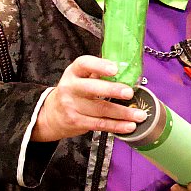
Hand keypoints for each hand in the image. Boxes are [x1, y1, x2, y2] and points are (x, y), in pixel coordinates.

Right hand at [31, 56, 149, 142]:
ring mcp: (72, 106)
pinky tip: (129, 126)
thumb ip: (99, 72)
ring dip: (122, 113)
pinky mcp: (76, 122)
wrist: (52, 114)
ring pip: (100, 109)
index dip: (99, 66)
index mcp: (74, 72)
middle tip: (129, 92)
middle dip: (112, 90)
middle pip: (92, 88)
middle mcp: (70, 88)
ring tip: (139, 115)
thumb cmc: (74, 92)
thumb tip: (128, 69)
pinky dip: (116, 126)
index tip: (114, 69)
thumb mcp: (80, 77)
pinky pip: (99, 124)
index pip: (84, 64)